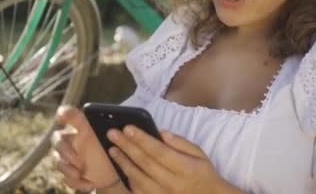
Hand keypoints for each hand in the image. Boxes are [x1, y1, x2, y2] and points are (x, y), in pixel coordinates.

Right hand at [52, 105, 123, 190]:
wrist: (123, 170)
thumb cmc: (120, 147)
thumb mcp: (119, 135)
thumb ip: (114, 126)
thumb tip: (116, 118)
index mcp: (85, 126)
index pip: (70, 115)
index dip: (63, 114)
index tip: (61, 118)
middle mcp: (75, 140)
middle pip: (58, 139)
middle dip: (64, 150)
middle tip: (77, 159)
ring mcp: (72, 158)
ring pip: (58, 160)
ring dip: (67, 168)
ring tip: (79, 173)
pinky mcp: (74, 174)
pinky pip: (67, 178)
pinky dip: (76, 182)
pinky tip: (88, 184)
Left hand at [107, 126, 240, 193]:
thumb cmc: (203, 174)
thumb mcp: (200, 155)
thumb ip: (181, 143)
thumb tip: (161, 133)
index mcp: (185, 168)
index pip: (159, 151)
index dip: (142, 139)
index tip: (127, 127)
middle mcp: (172, 183)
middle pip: (145, 162)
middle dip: (127, 146)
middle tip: (112, 133)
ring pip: (137, 178)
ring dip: (123, 162)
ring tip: (112, 149)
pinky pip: (138, 191)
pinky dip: (128, 179)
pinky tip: (121, 167)